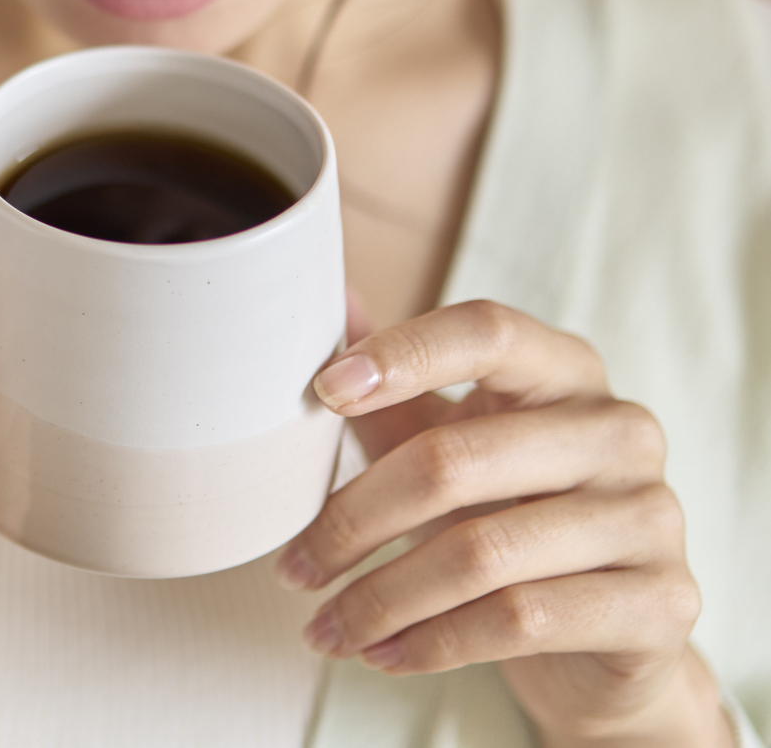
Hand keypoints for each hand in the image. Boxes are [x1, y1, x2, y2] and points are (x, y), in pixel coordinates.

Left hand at [278, 299, 730, 746]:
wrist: (606, 643)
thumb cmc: (513, 518)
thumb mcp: (451, 443)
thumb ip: (396, 386)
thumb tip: (331, 298)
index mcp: (567, 371)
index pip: (486, 331)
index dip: (401, 355)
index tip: (322, 392)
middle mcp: (621, 432)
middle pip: (455, 458)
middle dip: (353, 521)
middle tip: (292, 567)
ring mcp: (650, 517)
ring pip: (480, 553)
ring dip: (380, 598)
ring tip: (324, 627)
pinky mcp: (661, 605)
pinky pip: (521, 620)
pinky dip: (432, 643)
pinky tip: (382, 655)